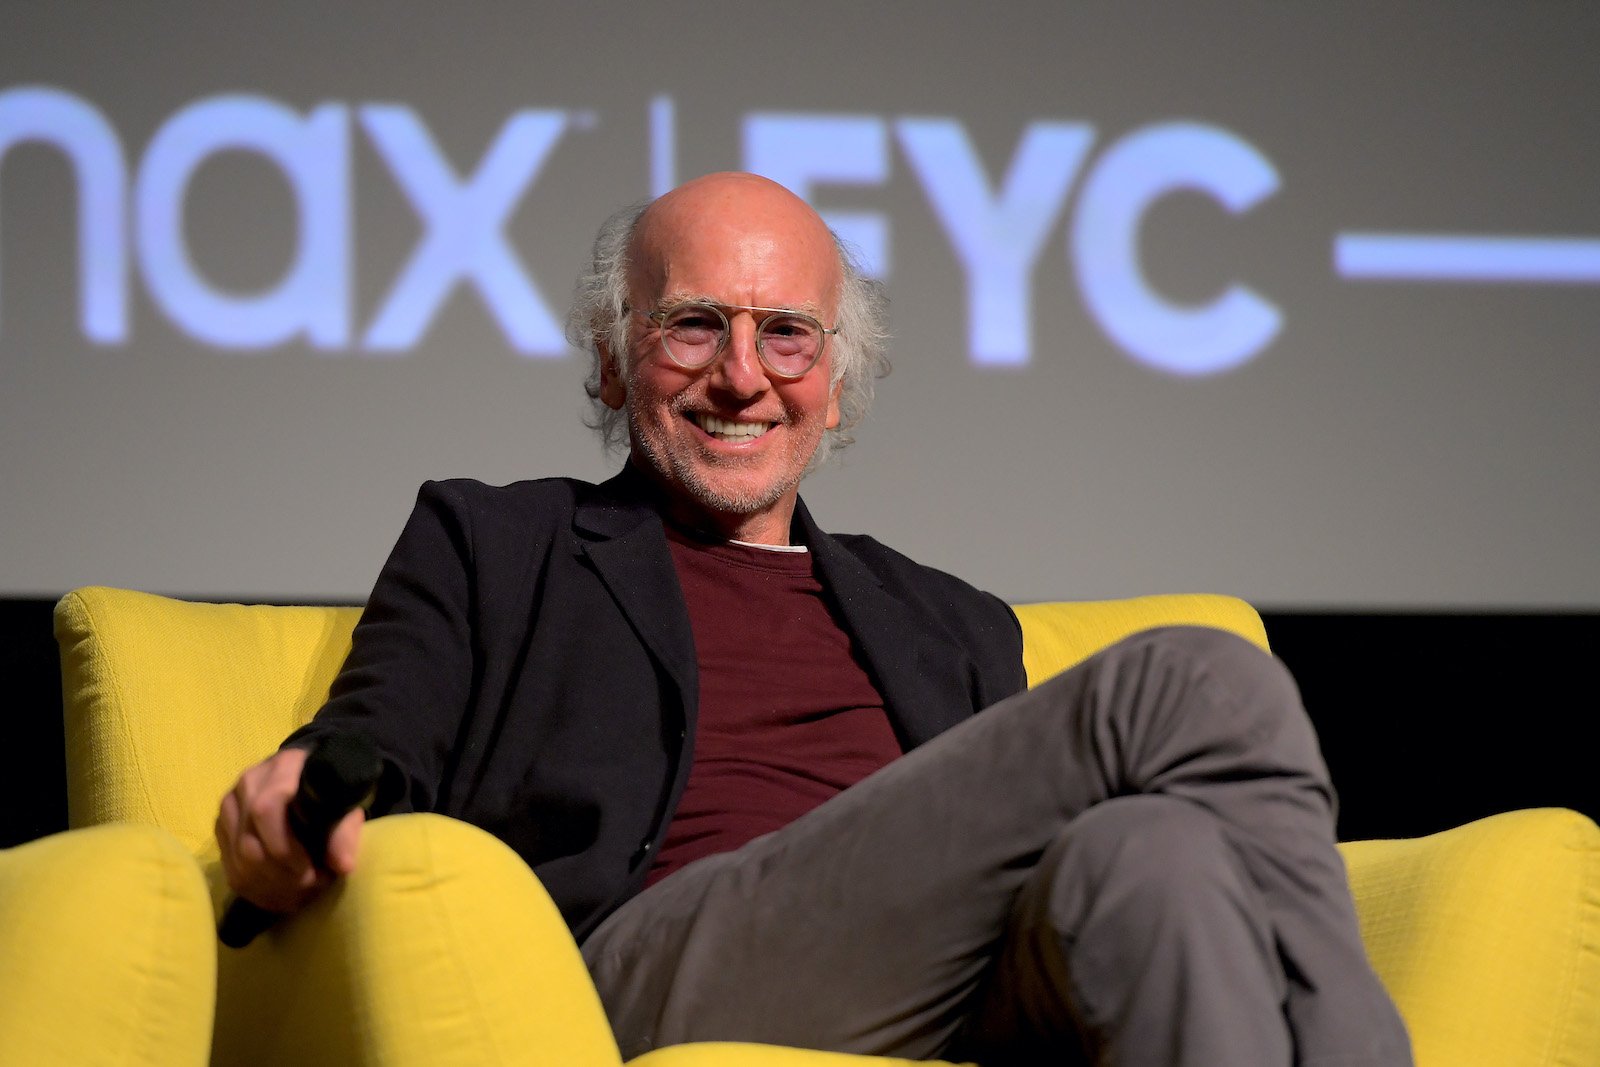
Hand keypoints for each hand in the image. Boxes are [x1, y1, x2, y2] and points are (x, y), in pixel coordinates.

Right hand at [215, 746, 364, 913]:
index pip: (266, 811)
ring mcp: (230, 806)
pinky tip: (284, 896)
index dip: (285, 849)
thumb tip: (342, 866)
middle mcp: (248, 784)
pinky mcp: (222, 829)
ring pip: (239, 862)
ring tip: (303, 894)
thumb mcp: (347, 804)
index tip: (312, 871)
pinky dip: (259, 891)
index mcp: (282, 767)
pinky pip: (232, 870)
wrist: (309, 777)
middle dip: (282, 876)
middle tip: (313, 887)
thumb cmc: (331, 790)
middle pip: (249, 844)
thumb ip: (345, 832)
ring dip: (272, 888)